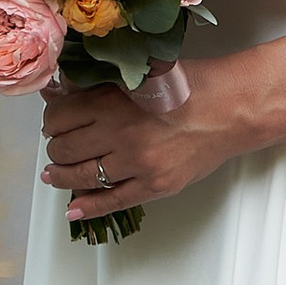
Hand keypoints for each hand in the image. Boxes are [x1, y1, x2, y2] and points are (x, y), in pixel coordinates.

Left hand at [40, 69, 238, 221]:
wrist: (233, 108)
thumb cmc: (194, 87)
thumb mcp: (141, 75)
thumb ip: (102, 86)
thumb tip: (62, 94)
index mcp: (114, 102)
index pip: (59, 117)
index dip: (52, 121)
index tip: (54, 123)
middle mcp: (121, 135)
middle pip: (64, 149)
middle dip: (56, 148)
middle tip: (58, 146)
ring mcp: (137, 164)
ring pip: (82, 177)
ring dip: (62, 176)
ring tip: (55, 174)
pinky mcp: (155, 186)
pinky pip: (112, 202)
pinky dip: (88, 208)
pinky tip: (74, 209)